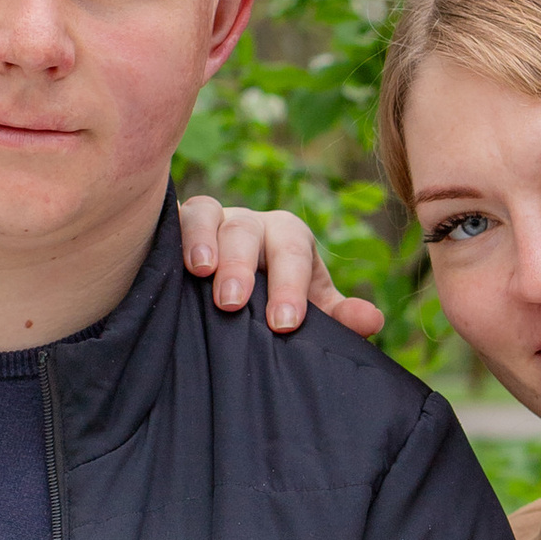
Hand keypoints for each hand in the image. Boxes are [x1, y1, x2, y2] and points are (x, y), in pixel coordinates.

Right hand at [178, 193, 385, 337]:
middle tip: (232, 302)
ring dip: (203, 241)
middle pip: (248, 230)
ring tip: (200, 273)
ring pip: (208, 215)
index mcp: (289, 239)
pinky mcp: (177, 227)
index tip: (283, 324)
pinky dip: (175, 233)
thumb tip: (371, 319)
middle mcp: (252, 224)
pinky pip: (175, 217)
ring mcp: (212, 221)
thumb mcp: (306, 311)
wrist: (227, 300)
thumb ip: (337, 317)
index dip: (290, 286)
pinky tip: (169, 260)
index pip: (294, 253)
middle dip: (241, 264)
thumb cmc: (272, 303)